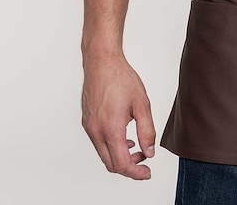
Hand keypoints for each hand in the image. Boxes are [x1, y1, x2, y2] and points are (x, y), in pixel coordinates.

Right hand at [81, 54, 156, 179]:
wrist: (102, 63)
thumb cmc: (121, 78)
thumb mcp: (142, 104)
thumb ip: (147, 131)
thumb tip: (149, 152)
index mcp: (111, 129)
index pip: (122, 164)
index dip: (136, 173)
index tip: (147, 173)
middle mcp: (96, 132)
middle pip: (111, 164)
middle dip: (129, 167)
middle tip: (144, 161)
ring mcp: (89, 127)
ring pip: (104, 154)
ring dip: (120, 156)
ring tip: (136, 147)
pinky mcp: (87, 122)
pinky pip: (99, 143)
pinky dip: (111, 146)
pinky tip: (124, 137)